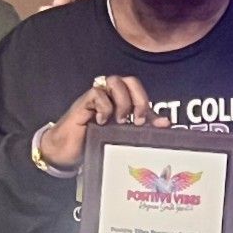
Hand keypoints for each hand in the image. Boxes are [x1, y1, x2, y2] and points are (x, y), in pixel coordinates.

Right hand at [39, 74, 169, 170]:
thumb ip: (142, 127)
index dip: (149, 104)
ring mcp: (96, 97)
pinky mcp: (83, 102)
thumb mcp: (122, 136)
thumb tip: (164, 122)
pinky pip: (97, 93)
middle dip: (139, 99)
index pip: (139, 91)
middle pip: (130, 80)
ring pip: (114, 81)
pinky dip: (104, 107)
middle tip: (137, 119)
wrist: (67, 152)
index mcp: (121, 101)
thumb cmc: (94, 141)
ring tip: (119, 120)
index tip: (157, 124)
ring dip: (122, 101)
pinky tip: (101, 121)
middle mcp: (110, 95)